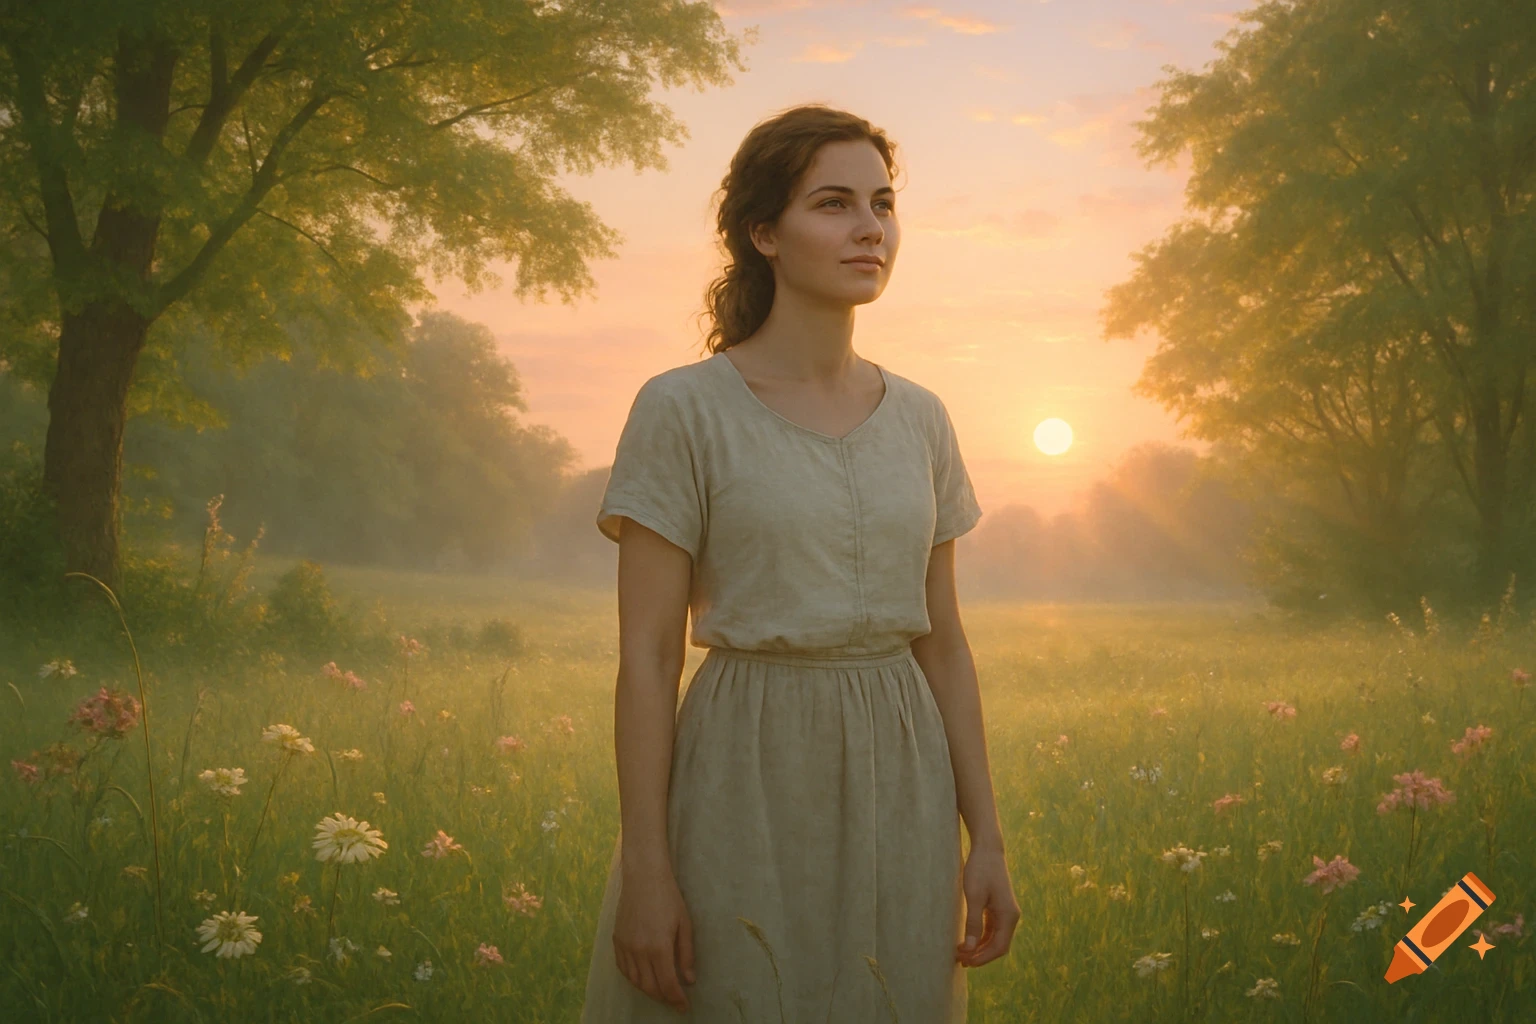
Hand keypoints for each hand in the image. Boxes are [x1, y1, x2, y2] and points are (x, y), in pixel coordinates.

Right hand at [613, 862, 694, 1012]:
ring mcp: (625, 946)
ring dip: (648, 990)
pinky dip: (633, 978)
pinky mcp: (616, 940)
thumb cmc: (669, 898)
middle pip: (650, 987)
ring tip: (660, 991)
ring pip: (635, 980)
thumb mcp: (684, 924)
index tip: (684, 1007)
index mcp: (659, 947)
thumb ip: (686, 954)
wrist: (644, 876)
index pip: (667, 984)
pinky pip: (623, 968)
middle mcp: (639, 951)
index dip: (676, 999)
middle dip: (663, 998)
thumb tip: (689, 979)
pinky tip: (642, 978)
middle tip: (674, 1001)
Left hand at [955, 845, 1019, 967]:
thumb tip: (970, 949)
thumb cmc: (980, 870)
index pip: (999, 947)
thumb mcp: (974, 897)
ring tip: (961, 953)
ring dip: (980, 947)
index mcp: (1009, 916)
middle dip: (980, 955)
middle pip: (998, 945)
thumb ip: (973, 924)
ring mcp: (1005, 912)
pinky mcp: (998, 907)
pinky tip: (967, 940)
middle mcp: (1011, 916)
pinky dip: (981, 937)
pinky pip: (992, 929)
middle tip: (960, 960)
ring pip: (995, 938)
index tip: (966, 961)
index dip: (983, 958)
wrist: (987, 849)